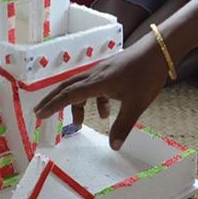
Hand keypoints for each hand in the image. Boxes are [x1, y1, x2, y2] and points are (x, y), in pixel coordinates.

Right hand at [36, 36, 169, 149]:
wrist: (158, 51)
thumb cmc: (146, 76)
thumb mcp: (136, 104)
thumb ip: (123, 126)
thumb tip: (113, 147)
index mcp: (97, 83)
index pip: (69, 95)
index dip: (53, 105)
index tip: (39, 114)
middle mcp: (95, 76)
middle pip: (67, 88)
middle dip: (53, 101)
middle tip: (40, 112)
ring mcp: (102, 72)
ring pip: (81, 88)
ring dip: (77, 105)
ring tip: (80, 123)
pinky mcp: (111, 71)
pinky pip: (95, 87)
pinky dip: (95, 100)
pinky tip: (106, 113)